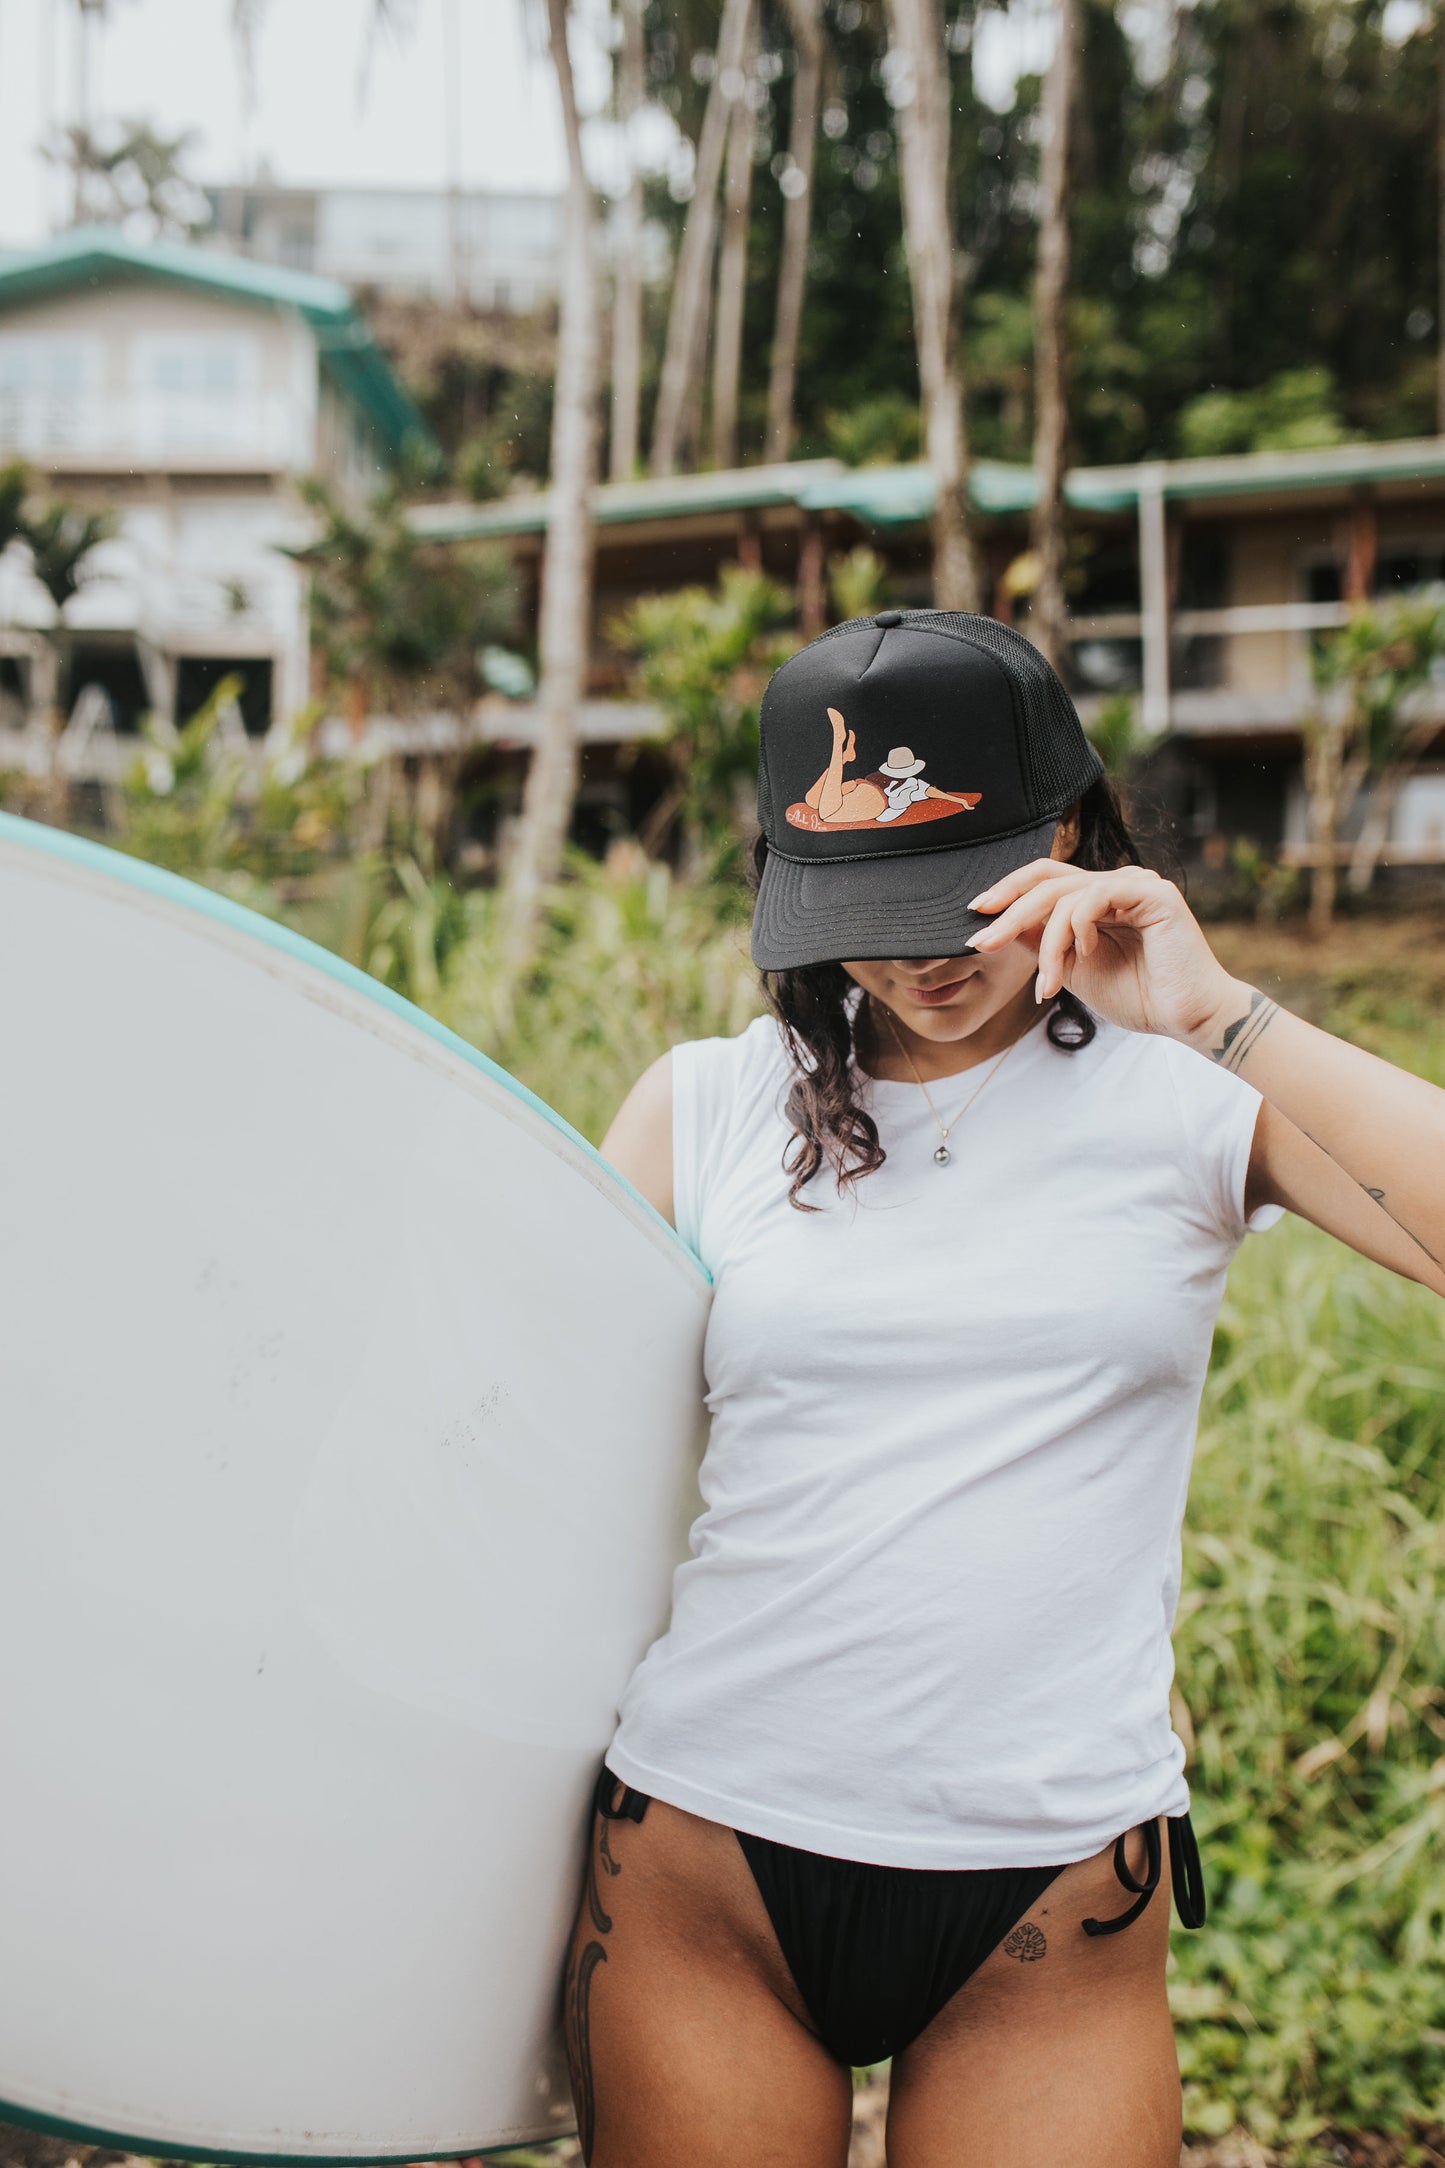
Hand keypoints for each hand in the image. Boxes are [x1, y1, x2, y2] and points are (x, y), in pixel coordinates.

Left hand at [967, 861, 1247, 1047]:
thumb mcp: (1074, 969)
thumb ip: (1043, 943)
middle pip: (1046, 881)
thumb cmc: (1139, 997)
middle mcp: (1116, 884)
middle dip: (1009, 913)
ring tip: (1049, 983)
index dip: (1007, 892)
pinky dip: (1078, 928)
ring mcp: (1136, 884)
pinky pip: (1096, 896)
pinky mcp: (1154, 893)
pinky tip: (1086, 955)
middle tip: (984, 942)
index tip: (975, 917)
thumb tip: (1000, 927)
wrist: (1186, 1018)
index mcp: (1098, 899)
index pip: (1044, 880)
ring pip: (1065, 895)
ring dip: (1047, 942)